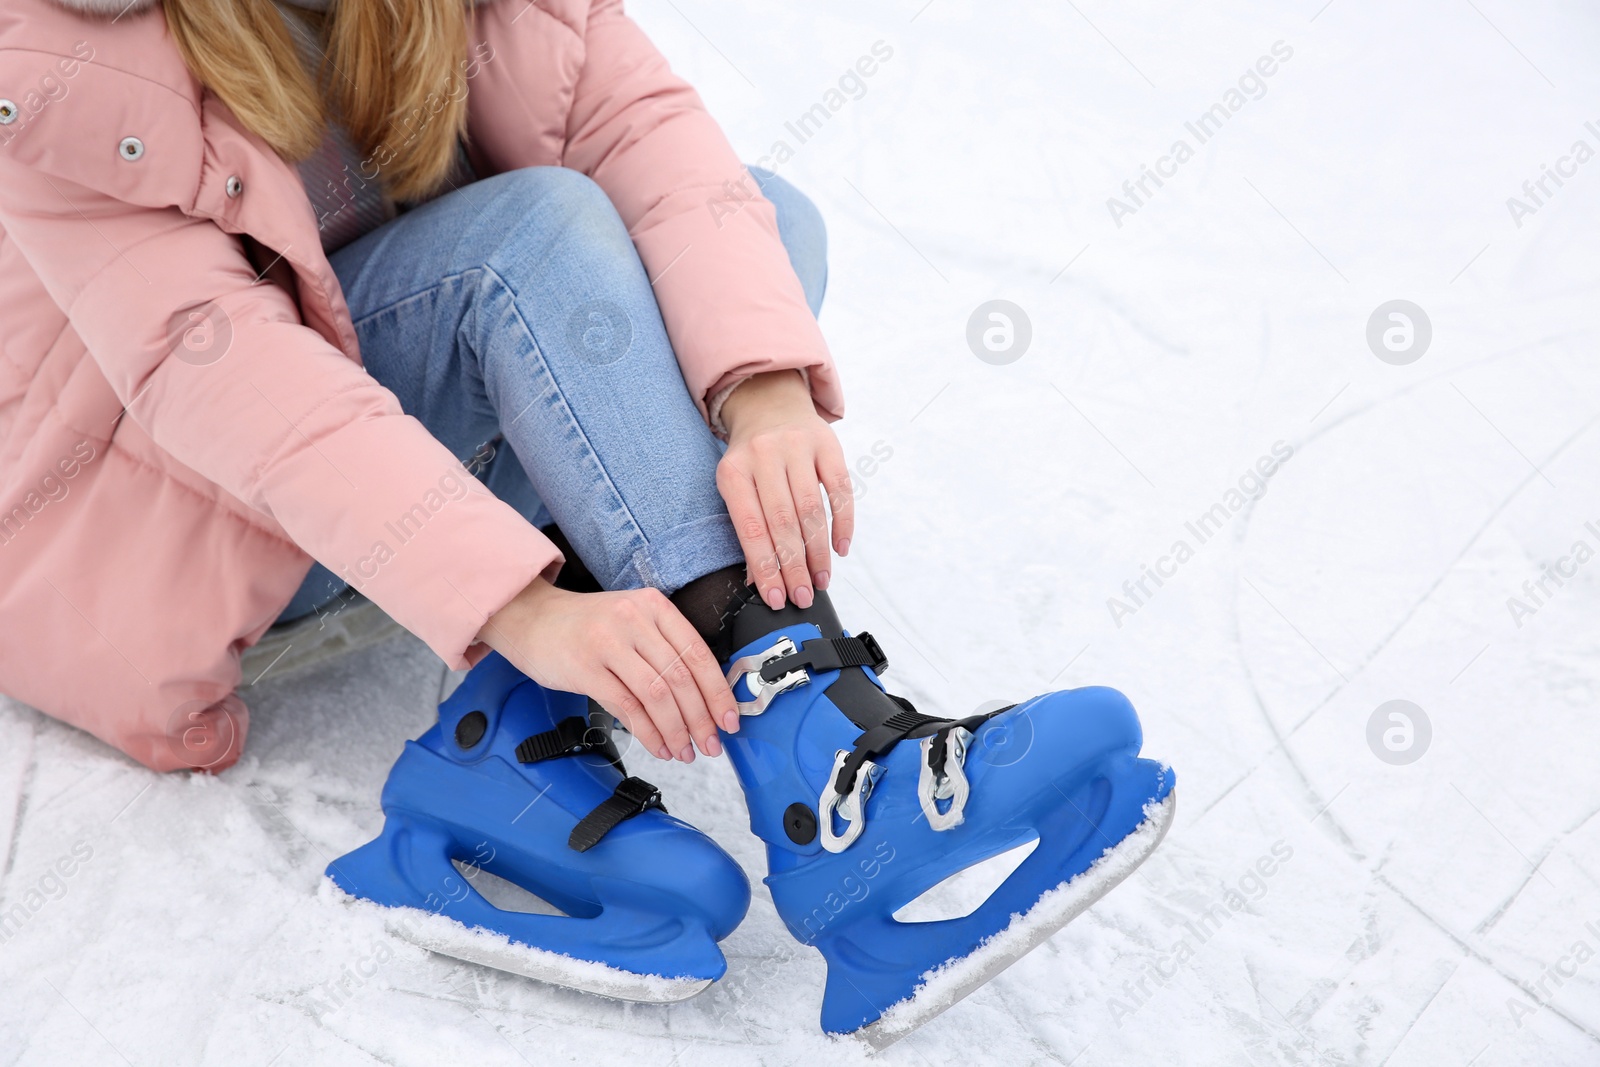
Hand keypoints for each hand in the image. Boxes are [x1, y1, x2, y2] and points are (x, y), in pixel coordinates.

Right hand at [477, 578, 737, 761]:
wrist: (531, 618)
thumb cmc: (586, 626)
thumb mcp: (632, 621)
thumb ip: (664, 648)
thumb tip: (704, 696)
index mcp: (654, 606)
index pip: (698, 652)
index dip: (718, 691)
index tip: (730, 719)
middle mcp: (634, 620)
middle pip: (681, 677)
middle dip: (701, 718)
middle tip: (711, 744)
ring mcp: (608, 642)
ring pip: (657, 694)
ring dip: (676, 730)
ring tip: (684, 751)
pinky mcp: (585, 667)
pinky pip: (627, 707)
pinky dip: (648, 732)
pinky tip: (658, 746)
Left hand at [717, 369, 852, 609]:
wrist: (770, 407)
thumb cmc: (752, 462)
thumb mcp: (738, 487)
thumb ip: (747, 529)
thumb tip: (760, 582)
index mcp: (733, 472)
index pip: (750, 529)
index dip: (765, 567)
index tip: (777, 598)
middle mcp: (764, 456)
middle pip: (782, 522)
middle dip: (794, 566)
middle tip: (803, 597)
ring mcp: (797, 447)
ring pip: (811, 510)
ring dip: (818, 552)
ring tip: (821, 580)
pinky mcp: (827, 444)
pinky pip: (840, 490)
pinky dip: (843, 523)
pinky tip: (840, 549)